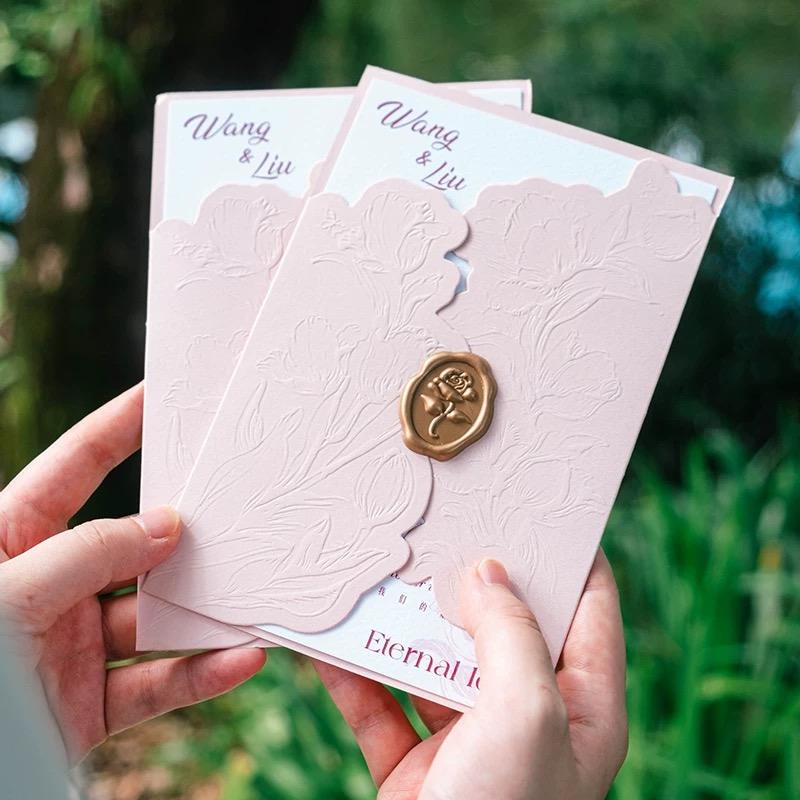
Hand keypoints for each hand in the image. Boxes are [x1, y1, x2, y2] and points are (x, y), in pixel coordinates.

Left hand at [0, 384, 264, 763]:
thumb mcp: (12, 591)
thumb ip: (91, 552)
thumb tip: (168, 526)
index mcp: (14, 538)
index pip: (78, 466)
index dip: (120, 426)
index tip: (165, 394)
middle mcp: (52, 583)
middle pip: (133, 544)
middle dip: (184, 526)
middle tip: (235, 501)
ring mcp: (74, 643)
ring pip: (157, 618)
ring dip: (208, 611)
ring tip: (256, 593)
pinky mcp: (91, 702)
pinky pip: (158, 683)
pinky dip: (204, 674)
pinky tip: (243, 658)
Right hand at [315, 553, 626, 799]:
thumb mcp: (526, 716)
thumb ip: (512, 635)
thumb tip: (490, 572)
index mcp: (583, 706)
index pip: (590, 607)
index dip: (566, 552)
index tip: (533, 503)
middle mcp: (530, 718)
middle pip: (503, 625)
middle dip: (468, 578)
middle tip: (441, 525)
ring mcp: (471, 740)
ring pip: (435, 660)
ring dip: (401, 623)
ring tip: (377, 573)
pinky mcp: (416, 764)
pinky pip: (381, 705)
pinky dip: (353, 674)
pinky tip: (327, 642)